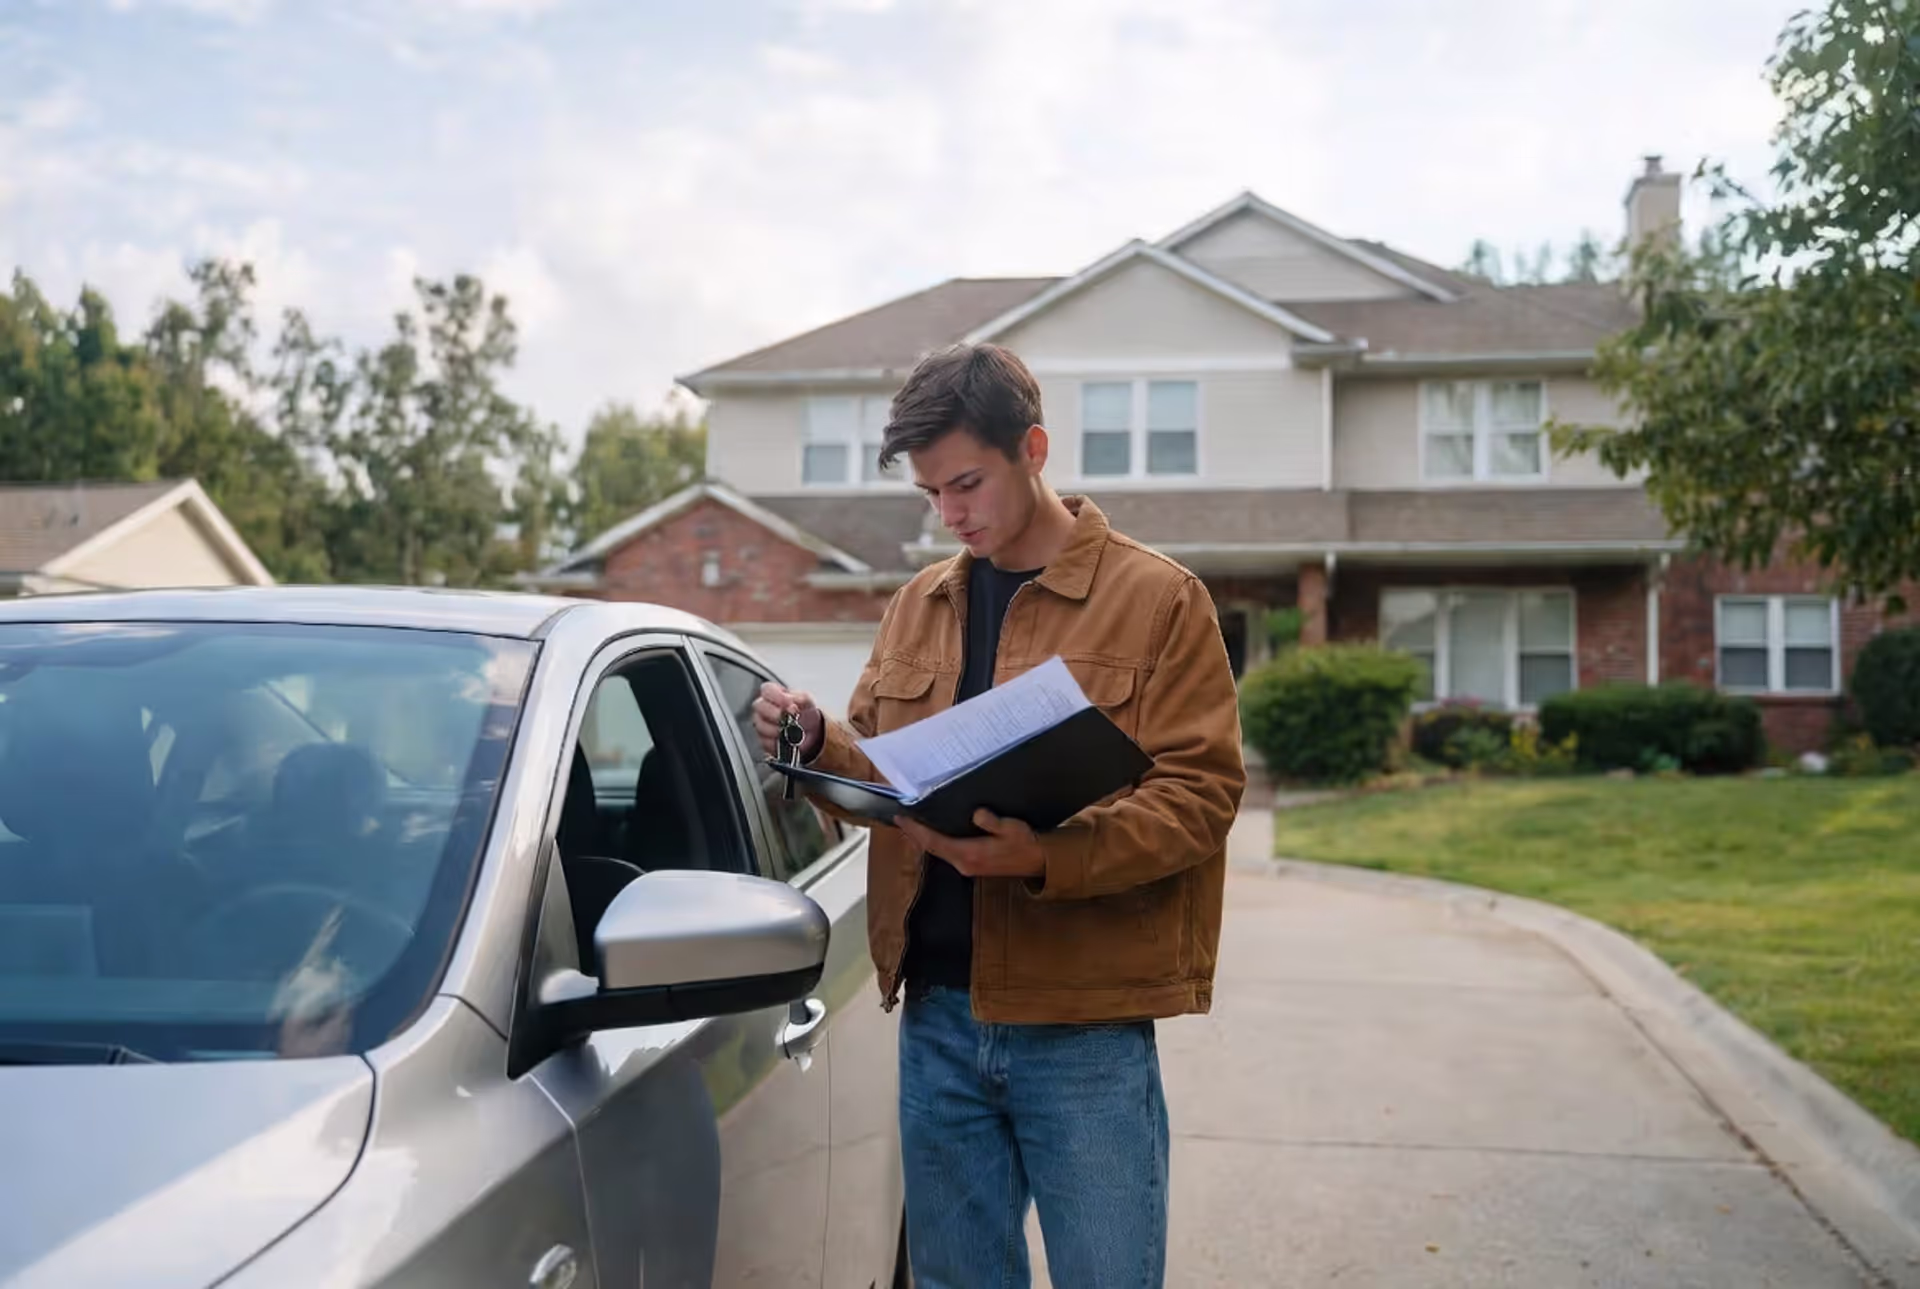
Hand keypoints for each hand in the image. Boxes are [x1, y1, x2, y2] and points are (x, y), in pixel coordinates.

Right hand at [752, 681, 823, 759]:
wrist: (808, 731)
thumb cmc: (804, 712)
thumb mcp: (807, 701)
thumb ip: (801, 699)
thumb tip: (792, 705)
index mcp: (773, 693)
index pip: (766, 689)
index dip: (776, 696)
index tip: (788, 703)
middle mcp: (763, 707)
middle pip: (759, 706)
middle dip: (775, 714)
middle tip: (788, 718)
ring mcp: (760, 723)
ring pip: (760, 726)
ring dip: (777, 730)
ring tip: (790, 731)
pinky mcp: (762, 740)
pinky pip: (765, 742)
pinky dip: (777, 743)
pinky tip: (786, 740)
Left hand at [896, 809, 1043, 879]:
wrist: (1038, 861)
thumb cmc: (1026, 843)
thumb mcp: (1011, 828)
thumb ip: (992, 822)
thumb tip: (976, 814)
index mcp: (970, 854)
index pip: (934, 842)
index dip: (916, 831)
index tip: (901, 819)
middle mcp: (964, 863)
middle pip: (931, 848)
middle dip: (914, 834)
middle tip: (900, 820)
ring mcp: (967, 866)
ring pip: (938, 852)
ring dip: (923, 839)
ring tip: (911, 826)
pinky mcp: (972, 865)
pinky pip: (946, 853)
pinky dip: (935, 843)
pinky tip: (932, 835)